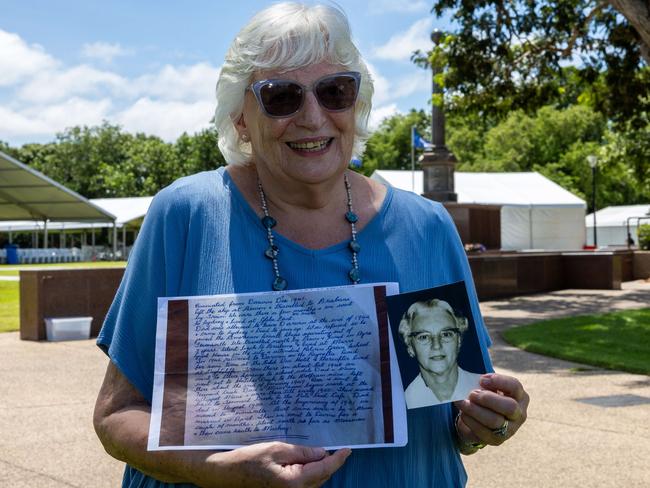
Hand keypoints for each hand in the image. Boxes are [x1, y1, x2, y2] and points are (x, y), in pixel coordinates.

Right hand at [204, 442, 350, 487]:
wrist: (224, 476)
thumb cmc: (247, 460)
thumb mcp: (276, 449)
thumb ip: (301, 452)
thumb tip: (321, 453)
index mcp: (294, 483)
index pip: (324, 469)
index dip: (338, 459)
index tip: (348, 450)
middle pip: (321, 478)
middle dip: (327, 463)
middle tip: (333, 448)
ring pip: (313, 484)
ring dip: (317, 470)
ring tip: (315, 454)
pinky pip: (303, 487)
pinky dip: (308, 476)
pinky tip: (304, 465)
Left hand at [454, 373, 528, 448]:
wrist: (481, 420)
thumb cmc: (487, 397)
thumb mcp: (490, 387)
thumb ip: (485, 383)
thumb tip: (474, 381)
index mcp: (520, 397)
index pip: (515, 386)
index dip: (499, 381)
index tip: (481, 380)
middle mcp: (519, 414)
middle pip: (510, 407)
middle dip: (487, 399)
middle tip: (472, 394)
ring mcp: (510, 430)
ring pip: (494, 421)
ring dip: (475, 410)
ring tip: (463, 403)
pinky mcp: (497, 441)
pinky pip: (483, 432)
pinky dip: (470, 421)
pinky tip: (463, 414)